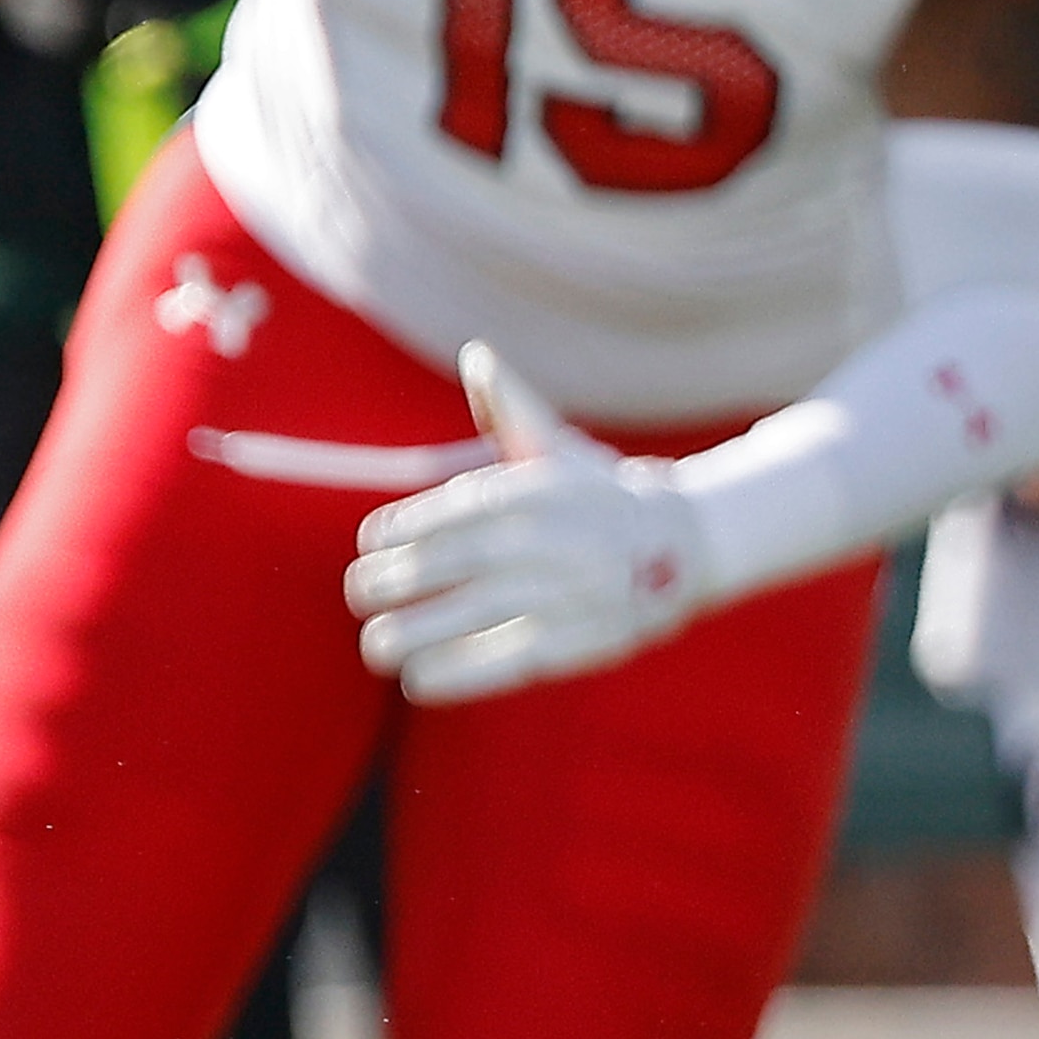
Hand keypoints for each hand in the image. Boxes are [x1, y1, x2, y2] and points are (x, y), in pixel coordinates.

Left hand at [343, 345, 710, 701]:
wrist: (682, 545)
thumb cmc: (592, 495)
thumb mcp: (555, 446)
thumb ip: (509, 407)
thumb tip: (478, 358)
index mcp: (541, 488)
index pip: (462, 506)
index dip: (407, 524)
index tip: (368, 542)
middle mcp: (556, 537)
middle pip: (464, 560)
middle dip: (401, 579)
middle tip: (357, 593)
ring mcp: (571, 591)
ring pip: (483, 612)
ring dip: (420, 632)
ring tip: (373, 645)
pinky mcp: (583, 641)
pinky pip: (514, 658)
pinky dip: (463, 672)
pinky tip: (417, 680)